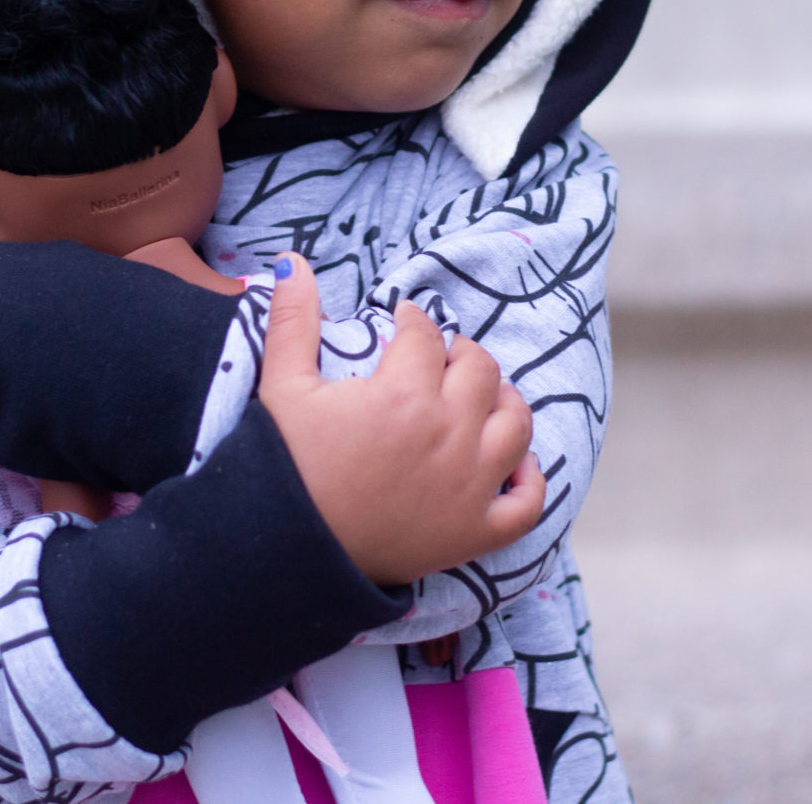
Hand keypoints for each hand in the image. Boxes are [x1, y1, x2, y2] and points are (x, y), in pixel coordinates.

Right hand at [257, 254, 544, 585]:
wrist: (284, 551)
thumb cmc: (283, 467)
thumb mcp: (282, 386)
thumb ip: (293, 319)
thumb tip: (293, 260)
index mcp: (405, 396)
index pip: (426, 336)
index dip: (414, 320)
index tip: (403, 322)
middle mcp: (450, 436)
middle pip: (481, 373)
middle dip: (461, 354)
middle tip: (440, 358)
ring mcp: (470, 487)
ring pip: (517, 426)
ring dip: (504, 403)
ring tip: (480, 399)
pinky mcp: (475, 533)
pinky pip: (527, 503)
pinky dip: (529, 480)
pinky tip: (511, 464)